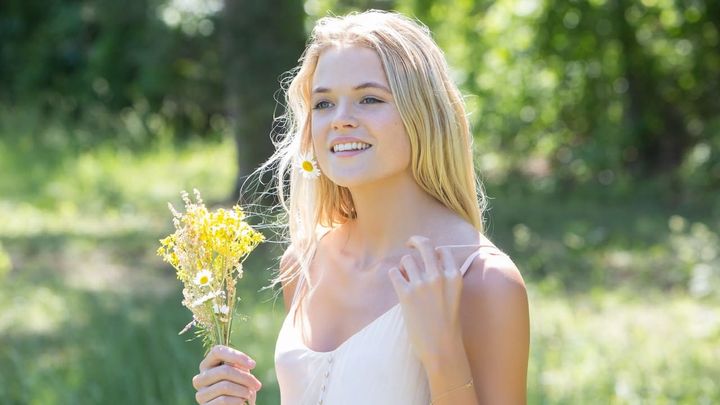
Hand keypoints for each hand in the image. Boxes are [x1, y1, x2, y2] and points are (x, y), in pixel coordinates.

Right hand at [192, 345, 262, 404]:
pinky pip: (223, 400)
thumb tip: (248, 364)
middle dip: (245, 378)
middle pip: (224, 370)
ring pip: (225, 386)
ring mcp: (201, 393)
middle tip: (257, 385)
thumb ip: (241, 367)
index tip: (253, 365)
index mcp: (208, 364)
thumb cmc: (237, 388)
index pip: (217, 351)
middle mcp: (201, 378)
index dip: (237, 356)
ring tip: (249, 394)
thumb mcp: (239, 374)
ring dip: (243, 390)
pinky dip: (237, 400)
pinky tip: (241, 401)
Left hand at [388, 236, 463, 363]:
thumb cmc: (448, 324)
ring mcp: (422, 285)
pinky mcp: (406, 294)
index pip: (443, 250)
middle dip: (415, 241)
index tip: (427, 253)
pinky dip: (394, 275)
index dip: (433, 250)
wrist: (441, 348)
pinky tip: (398, 283)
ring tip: (405, 276)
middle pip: (424, 245)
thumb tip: (428, 262)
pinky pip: (394, 273)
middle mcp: (439, 276)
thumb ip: (445, 279)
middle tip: (409, 244)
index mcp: (454, 277)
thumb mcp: (454, 296)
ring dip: (404, 265)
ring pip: (407, 259)